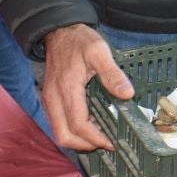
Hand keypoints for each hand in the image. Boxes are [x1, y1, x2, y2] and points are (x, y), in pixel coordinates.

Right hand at [40, 24, 133, 151]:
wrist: (58, 31)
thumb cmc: (78, 40)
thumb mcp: (99, 50)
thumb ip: (112, 73)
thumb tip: (126, 93)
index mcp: (66, 88)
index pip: (78, 124)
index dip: (95, 138)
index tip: (111, 142)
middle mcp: (54, 99)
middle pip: (64, 136)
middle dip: (85, 145)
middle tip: (106, 143)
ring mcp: (49, 101)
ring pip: (59, 133)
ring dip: (78, 141)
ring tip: (100, 137)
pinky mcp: (49, 100)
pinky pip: (58, 124)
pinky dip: (72, 132)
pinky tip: (89, 126)